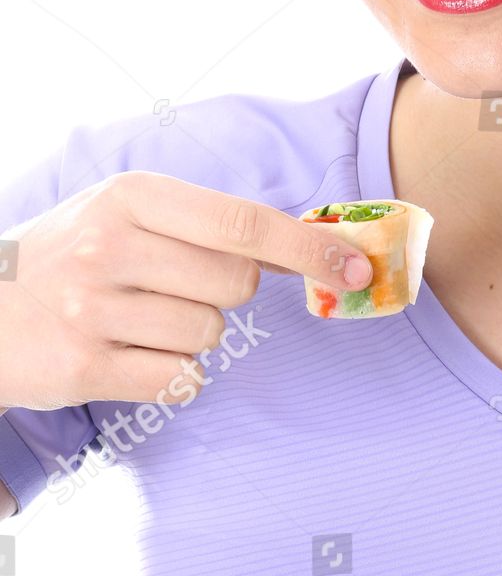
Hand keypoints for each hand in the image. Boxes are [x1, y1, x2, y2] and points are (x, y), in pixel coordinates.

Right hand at [0, 171, 373, 408]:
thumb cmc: (72, 256)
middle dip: (225, 294)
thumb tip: (308, 248)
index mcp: (130, 194)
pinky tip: (129, 355)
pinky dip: (172, 376)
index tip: (356, 268)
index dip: (309, 248)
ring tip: (137, 320)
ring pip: (210, 336)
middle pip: (236, 285)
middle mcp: (108, 244)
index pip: (244, 223)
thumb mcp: (127, 214)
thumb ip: (209, 225)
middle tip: (171, 288)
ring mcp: (91, 308)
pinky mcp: (82, 367)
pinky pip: (179, 381)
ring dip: (192, 336)